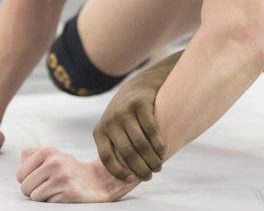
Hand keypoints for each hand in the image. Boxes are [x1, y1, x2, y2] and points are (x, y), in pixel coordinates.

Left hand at [17, 147, 135, 202]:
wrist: (98, 180)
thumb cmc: (68, 170)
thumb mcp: (51, 155)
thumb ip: (31, 155)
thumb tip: (21, 160)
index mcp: (47, 151)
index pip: (20, 175)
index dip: (28, 180)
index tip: (42, 177)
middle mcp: (54, 162)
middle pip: (25, 187)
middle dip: (34, 191)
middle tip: (50, 185)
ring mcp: (62, 177)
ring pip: (35, 197)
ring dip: (44, 197)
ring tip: (57, 189)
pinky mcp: (69, 192)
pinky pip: (48, 203)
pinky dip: (54, 202)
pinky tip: (65, 194)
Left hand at [92, 66, 169, 181]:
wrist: (140, 84)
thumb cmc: (127, 114)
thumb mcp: (114, 128)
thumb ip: (116, 147)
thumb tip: (126, 177)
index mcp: (99, 131)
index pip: (107, 157)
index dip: (119, 171)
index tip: (131, 179)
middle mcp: (110, 121)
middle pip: (126, 152)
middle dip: (140, 168)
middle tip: (150, 175)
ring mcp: (124, 111)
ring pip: (140, 143)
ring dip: (151, 158)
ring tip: (159, 166)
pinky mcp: (140, 103)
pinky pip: (151, 129)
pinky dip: (158, 143)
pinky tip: (163, 150)